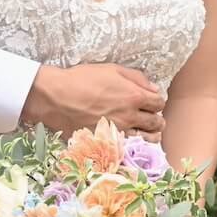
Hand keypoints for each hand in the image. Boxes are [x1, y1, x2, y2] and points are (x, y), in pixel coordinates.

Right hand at [22, 63, 165, 138]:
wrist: (57, 97)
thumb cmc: (82, 79)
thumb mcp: (113, 69)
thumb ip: (137, 78)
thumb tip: (154, 89)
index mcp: (134, 96)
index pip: (159, 103)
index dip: (157, 101)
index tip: (152, 101)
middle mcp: (130, 116)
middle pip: (156, 123)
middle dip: (157, 118)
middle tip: (151, 116)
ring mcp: (119, 131)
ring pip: (147, 139)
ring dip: (150, 134)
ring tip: (146, 130)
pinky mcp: (107, 141)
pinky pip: (129, 147)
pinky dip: (134, 143)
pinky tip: (130, 138)